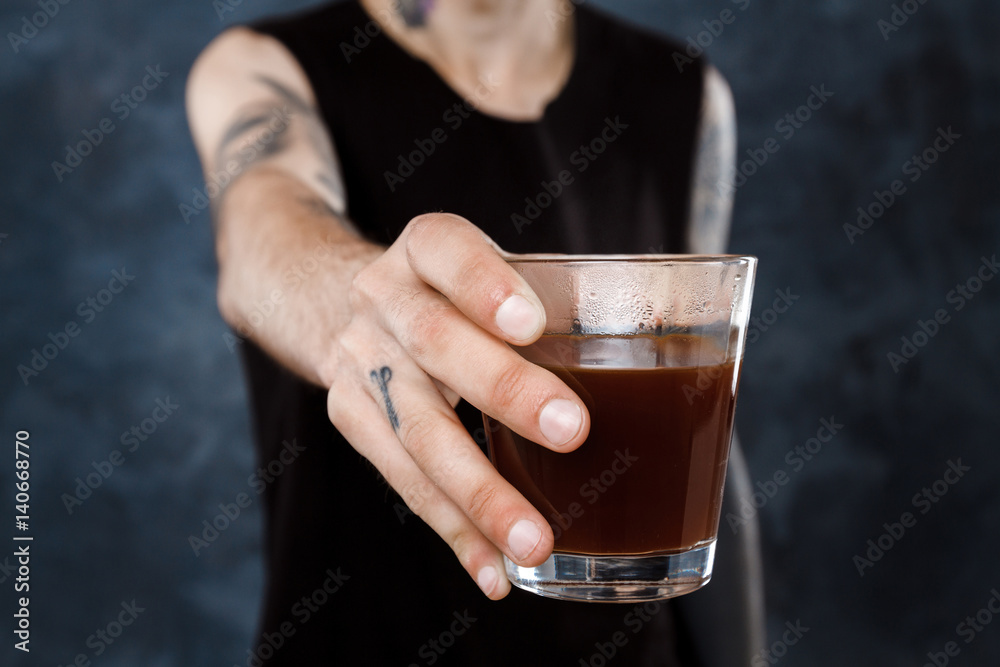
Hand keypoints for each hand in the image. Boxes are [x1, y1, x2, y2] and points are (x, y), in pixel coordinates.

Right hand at [323, 213, 589, 598]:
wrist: (338, 302)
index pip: (447, 251)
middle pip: (436, 342)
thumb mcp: (480, 269)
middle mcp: (384, 300)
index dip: (484, 284)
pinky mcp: (352, 417)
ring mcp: (361, 362)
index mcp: (424, 249)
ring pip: (418, 430)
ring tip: (533, 541)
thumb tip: (678, 377)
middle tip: (572, 431)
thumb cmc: (448, 292)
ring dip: (479, 492)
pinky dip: (455, 530)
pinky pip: (404, 481)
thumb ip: (549, 299)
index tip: (531, 322)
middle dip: (504, 390)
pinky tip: (494, 571)